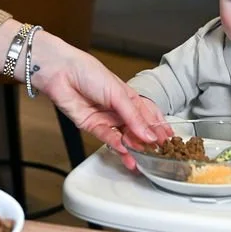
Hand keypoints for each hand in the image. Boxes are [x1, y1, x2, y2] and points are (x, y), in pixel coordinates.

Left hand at [29, 34, 171, 169]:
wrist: (61, 72)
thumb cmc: (89, 72)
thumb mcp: (118, 93)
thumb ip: (134, 116)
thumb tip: (149, 134)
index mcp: (128, 97)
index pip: (149, 115)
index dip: (159, 127)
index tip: (169, 139)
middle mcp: (118, 109)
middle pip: (137, 129)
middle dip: (147, 141)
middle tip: (157, 153)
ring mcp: (106, 119)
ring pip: (123, 137)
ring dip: (133, 148)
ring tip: (142, 159)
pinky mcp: (92, 126)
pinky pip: (107, 139)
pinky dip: (116, 145)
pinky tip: (125, 151)